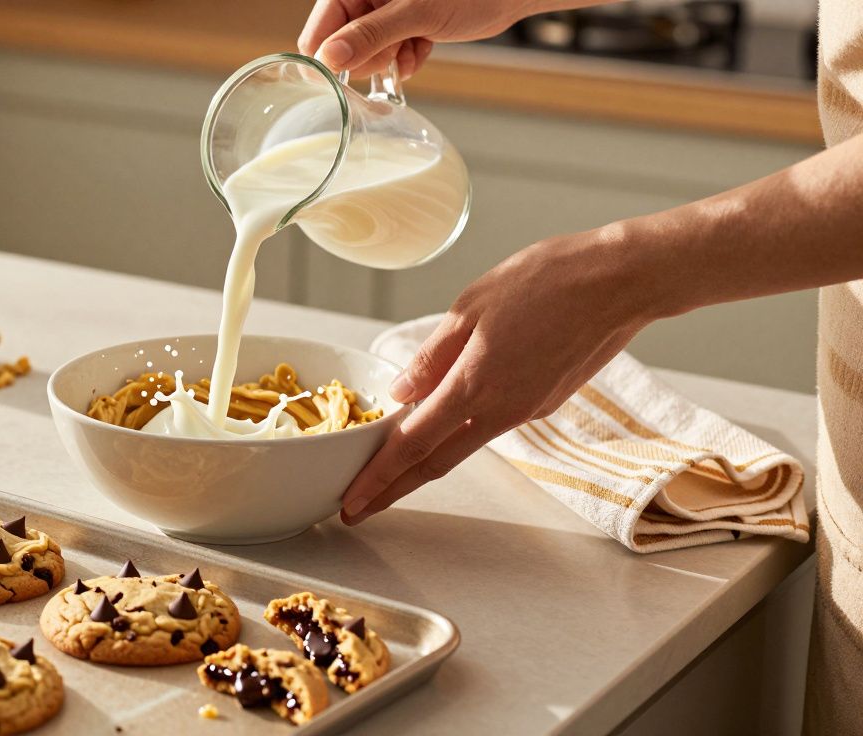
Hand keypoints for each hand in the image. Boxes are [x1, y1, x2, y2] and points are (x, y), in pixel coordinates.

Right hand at [298, 0, 536, 77]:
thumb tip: (331, 57)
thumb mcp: (415, 13)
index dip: (327, 52)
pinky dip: (404, 59)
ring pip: (367, 52)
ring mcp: (386, 12)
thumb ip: (370, 34)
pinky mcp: (404, 25)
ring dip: (388, 60)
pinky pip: (389, 53)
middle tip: (390, 53)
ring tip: (410, 51)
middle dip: (367, 56)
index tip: (333, 77)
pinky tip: (419, 53)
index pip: (322, 24)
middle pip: (343, 42)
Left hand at [341, 227, 664, 524]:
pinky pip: (489, 426)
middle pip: (435, 463)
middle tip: (357, 509)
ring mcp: (526, 410)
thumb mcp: (471, 305)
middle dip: (393, 491)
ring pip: (462, 447)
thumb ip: (432, 356)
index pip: (413, 444)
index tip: (351, 500)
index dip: (378, 477)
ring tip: (389, 475)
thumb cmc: (549, 280)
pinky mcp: (544, 402)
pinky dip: (457, 436)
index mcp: (475, 385)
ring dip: (423, 467)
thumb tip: (399, 393)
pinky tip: (439, 428)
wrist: (622, 282)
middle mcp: (501, 409)